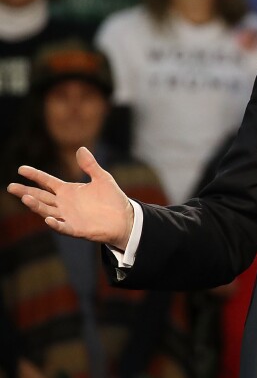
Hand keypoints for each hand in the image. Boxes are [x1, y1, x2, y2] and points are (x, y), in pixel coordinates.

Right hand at [6, 147, 133, 249]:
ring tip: (26, 198)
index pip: (47, 182)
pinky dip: (55, 224)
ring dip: (36, 206)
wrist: (125, 218)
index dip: (35, 175)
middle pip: (41, 196)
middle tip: (11, 187)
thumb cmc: (112, 199)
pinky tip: (48, 219)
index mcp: (68, 191)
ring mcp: (68, 217)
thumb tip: (81, 148)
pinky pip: (62, 227)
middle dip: (26, 192)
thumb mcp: (102, 178)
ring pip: (47, 211)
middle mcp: (64, 204)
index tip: (21, 169)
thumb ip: (90, 165)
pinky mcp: (76, 229)